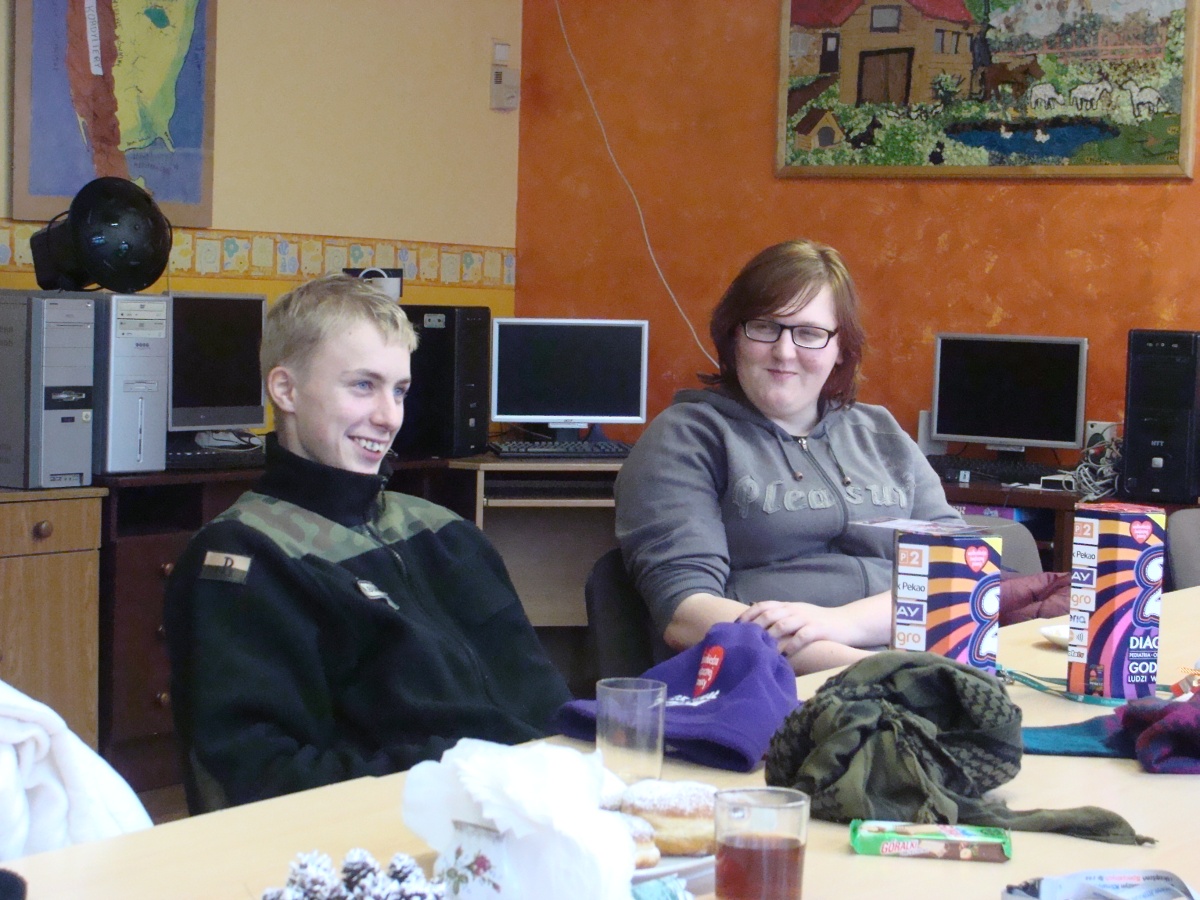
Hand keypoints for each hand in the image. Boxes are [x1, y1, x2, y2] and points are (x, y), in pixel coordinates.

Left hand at [737, 600, 860, 655]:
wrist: (847, 623)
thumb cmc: (818, 622)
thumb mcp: (797, 616)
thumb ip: (780, 619)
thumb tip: (756, 630)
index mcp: (787, 606)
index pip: (763, 605)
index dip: (748, 614)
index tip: (735, 627)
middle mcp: (794, 610)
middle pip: (769, 614)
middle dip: (754, 626)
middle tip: (742, 640)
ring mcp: (806, 618)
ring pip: (783, 624)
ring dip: (769, 636)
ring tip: (759, 648)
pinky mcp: (818, 629)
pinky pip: (802, 636)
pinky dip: (791, 645)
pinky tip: (783, 655)